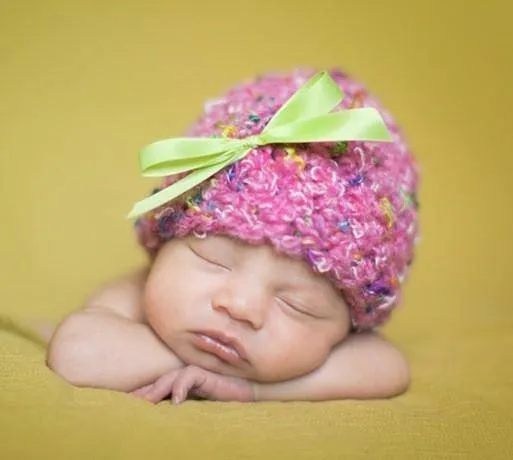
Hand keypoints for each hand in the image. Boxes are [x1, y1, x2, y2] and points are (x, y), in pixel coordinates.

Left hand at [130, 365, 254, 404]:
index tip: (124, 404)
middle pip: (157, 382)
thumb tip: (162, 419)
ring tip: (145, 403)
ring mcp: (194, 372)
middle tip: (126, 404)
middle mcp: (183, 375)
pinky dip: (181, 387)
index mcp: (179, 382)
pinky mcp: (206, 373)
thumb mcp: (197, 407)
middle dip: (142, 393)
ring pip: (169, 378)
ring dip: (156, 390)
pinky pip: (189, 377)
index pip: (156, 387)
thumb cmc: (222, 400)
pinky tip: (176, 400)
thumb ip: (182, 406)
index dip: (141, 394)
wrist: (246, 391)